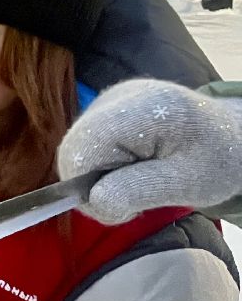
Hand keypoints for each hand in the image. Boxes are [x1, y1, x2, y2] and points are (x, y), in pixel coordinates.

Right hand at [58, 79, 241, 223]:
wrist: (232, 135)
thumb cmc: (216, 161)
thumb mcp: (189, 183)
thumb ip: (139, 190)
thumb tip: (94, 202)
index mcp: (144, 108)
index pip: (83, 148)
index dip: (88, 184)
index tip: (123, 205)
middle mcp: (119, 95)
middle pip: (74, 148)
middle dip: (93, 183)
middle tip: (132, 199)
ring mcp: (109, 99)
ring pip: (76, 148)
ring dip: (98, 176)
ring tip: (138, 181)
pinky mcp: (105, 108)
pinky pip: (86, 144)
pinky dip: (102, 165)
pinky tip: (132, 168)